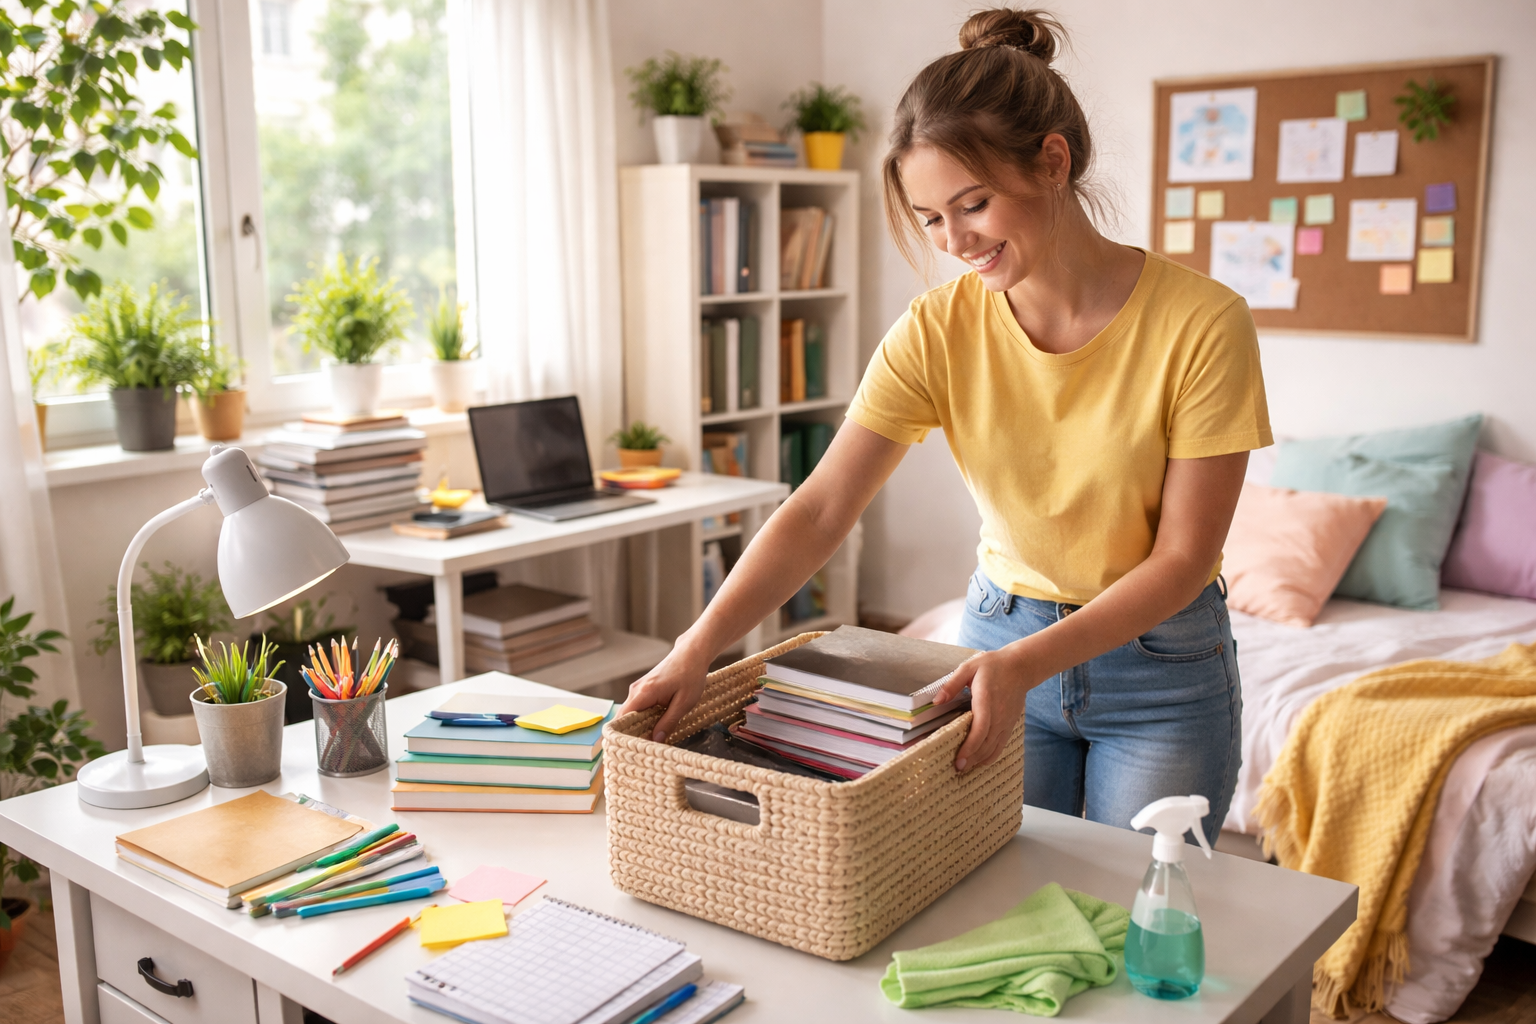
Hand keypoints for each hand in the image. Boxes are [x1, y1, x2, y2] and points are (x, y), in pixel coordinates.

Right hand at [619, 642, 712, 741]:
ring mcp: (638, 689)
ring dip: (637, 727)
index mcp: (644, 693)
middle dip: (629, 735)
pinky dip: (642, 719)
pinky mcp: (643, 689)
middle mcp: (636, 690)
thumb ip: (668, 722)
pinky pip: (637, 708)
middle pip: (624, 718)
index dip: (621, 736)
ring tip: (646, 745)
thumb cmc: (690, 674)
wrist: (692, 653)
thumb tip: (656, 740)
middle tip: (639, 753)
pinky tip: (652, 730)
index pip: (622, 718)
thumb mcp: (684, 703)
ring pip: (631, 714)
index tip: (626, 751)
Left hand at [934, 644, 1038, 772]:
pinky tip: (979, 761)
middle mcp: (999, 715)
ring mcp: (1006, 722)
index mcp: (987, 700)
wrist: (1021, 667)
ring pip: (994, 748)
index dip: (970, 747)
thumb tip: (936, 701)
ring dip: (980, 760)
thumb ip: (951, 684)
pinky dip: (990, 756)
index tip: (959, 759)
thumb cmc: (993, 666)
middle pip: (986, 744)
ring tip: (965, 768)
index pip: (980, 729)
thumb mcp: (969, 667)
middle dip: (972, 759)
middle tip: (956, 768)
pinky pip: (1001, 745)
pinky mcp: (1010, 725)